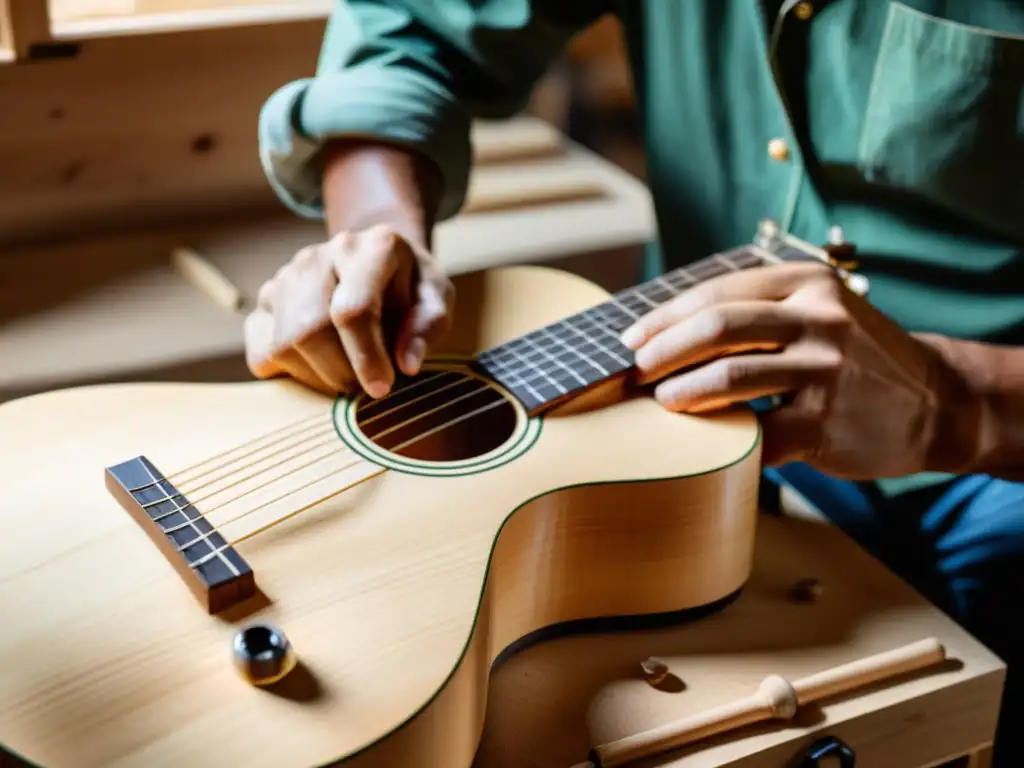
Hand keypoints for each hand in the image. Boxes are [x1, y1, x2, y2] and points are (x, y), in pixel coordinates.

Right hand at [244, 224, 453, 397]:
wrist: (373, 259)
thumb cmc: (409, 285)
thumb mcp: (435, 296)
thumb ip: (428, 325)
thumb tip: (406, 365)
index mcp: (372, 248)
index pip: (354, 309)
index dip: (366, 357)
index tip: (380, 388)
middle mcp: (321, 255)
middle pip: (312, 330)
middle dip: (340, 372)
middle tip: (362, 388)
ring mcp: (286, 276)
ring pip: (284, 345)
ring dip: (316, 377)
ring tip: (344, 377)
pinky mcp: (265, 300)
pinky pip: (261, 353)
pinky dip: (287, 374)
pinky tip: (317, 368)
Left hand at [620, 261, 961, 478]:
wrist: (937, 403)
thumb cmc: (854, 358)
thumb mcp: (818, 313)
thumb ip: (757, 312)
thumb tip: (666, 329)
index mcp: (807, 284)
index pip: (717, 292)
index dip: (665, 316)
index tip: (631, 338)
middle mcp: (820, 319)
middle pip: (717, 327)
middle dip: (663, 350)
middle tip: (636, 370)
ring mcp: (827, 370)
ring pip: (731, 377)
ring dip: (682, 392)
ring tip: (661, 402)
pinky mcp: (827, 423)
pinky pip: (758, 434)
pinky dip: (724, 440)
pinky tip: (704, 444)